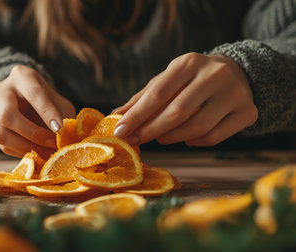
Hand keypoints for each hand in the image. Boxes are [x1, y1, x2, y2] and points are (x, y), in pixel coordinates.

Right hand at [0, 65, 75, 156]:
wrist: (26, 100)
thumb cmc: (47, 101)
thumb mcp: (59, 102)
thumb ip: (64, 116)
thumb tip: (66, 137)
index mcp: (22, 76)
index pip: (33, 93)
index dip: (47, 113)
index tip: (60, 129)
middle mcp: (1, 89)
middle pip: (8, 114)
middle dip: (32, 134)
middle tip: (52, 144)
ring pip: (1, 132)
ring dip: (25, 147)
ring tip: (45, 153)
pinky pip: (0, 143)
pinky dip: (19, 152)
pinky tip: (34, 152)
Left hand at [113, 53, 257, 145]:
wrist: (237, 73)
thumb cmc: (192, 79)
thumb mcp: (167, 80)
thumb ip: (142, 99)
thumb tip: (114, 117)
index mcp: (189, 62)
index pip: (157, 94)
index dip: (136, 116)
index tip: (119, 132)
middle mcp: (215, 75)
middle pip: (177, 113)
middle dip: (151, 131)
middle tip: (136, 140)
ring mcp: (235, 94)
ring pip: (196, 128)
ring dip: (171, 138)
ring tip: (160, 137)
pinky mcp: (247, 112)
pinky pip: (213, 137)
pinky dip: (194, 142)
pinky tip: (187, 137)